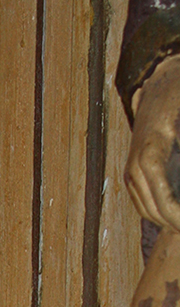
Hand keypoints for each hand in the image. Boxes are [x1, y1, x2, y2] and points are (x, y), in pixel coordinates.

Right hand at [125, 55, 179, 232]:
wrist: (162, 83)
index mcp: (151, 157)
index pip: (165, 204)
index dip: (178, 220)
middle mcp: (135, 167)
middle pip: (154, 212)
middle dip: (174, 224)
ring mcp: (130, 169)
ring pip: (147, 210)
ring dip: (166, 220)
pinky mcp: (130, 170)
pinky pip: (142, 201)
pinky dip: (157, 211)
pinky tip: (173, 214)